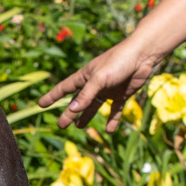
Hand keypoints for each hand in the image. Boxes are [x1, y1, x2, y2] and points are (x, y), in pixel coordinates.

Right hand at [38, 37, 157, 131]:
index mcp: (85, 77)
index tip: (41, 104)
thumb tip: (73, 110)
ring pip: (94, 107)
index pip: (64, 88)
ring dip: (87, 117)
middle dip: (69, 113)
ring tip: (80, 127)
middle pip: (78, 102)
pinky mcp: (122, 94)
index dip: (52, 96)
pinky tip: (109, 130)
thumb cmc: (119, 62)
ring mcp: (108, 90)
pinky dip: (112, 120)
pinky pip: (115, 110)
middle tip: (61, 126)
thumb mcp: (100, 78)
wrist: (143, 55)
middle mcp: (94, 84)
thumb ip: (87, 94)